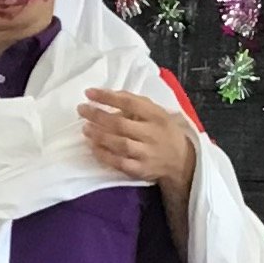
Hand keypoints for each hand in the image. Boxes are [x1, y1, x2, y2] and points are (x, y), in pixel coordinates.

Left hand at [79, 86, 197, 192]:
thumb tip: (105, 96)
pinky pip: (120, 163)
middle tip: (82, 110)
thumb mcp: (155, 112)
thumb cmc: (162, 130)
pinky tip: (93, 147)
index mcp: (156, 115)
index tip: (89, 93)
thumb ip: (134, 103)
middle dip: (98, 116)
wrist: (181, 160)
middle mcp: (152, 134)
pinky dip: (104, 155)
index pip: (130, 102)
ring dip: (99, 135)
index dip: (107, 97)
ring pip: (120, 144)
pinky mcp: (141, 170)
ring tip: (85, 128)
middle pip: (121, 124)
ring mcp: (147, 154)